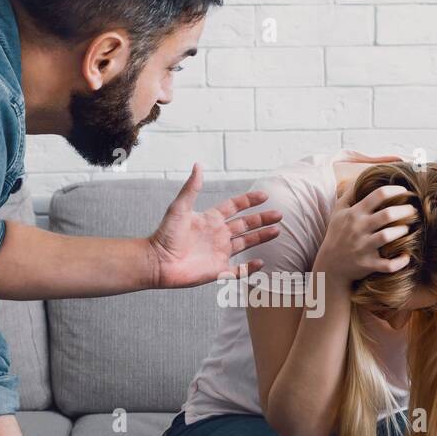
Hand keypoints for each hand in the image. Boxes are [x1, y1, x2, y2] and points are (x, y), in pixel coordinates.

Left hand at [147, 163, 281, 288]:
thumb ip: (192, 188)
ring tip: (277, 231)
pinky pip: (238, 270)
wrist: (157, 261)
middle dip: (262, 219)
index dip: (249, 201)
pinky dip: (250, 268)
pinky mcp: (218, 269)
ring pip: (246, 243)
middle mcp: (218, 235)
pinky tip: (262, 262)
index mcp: (211, 219)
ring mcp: (219, 252)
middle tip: (279, 215)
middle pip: (245, 225)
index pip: (235, 207)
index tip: (264, 196)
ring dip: (261, 237)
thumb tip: (198, 165)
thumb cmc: (166, 234)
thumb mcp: (180, 208)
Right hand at [315, 183, 416, 283]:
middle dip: (405, 210)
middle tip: (413, 211)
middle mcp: (359, 229)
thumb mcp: (338, 212)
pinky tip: (406, 256)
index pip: (378, 195)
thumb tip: (360, 177)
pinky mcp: (368, 264)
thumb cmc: (337, 234)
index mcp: (354, 214)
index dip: (396, 190)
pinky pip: (387, 264)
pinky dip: (399, 261)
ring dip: (402, 231)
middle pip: (388, 215)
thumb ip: (349, 194)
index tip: (405, 192)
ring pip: (388, 236)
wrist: (329, 265)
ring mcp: (363, 247)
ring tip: (407, 229)